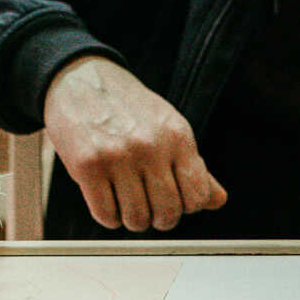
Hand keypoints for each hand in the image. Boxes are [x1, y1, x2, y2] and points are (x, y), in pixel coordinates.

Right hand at [42, 56, 226, 230]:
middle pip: (167, 214)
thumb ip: (193, 166)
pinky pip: (105, 215)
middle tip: (147, 204)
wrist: (81, 80)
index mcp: (177, 136)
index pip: (198, 197)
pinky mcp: (87, 166)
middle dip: (158, 218)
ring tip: (125, 199)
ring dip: (131, 218)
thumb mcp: (169, 127)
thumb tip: (218, 201)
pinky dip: (108, 215)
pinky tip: (106, 197)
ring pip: (136, 219)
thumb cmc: (128, 108)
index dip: (186, 206)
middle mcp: (150, 146)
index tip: (172, 199)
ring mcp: (118, 156)